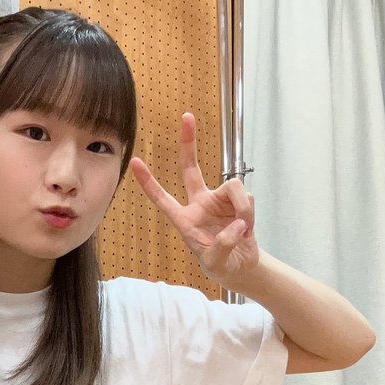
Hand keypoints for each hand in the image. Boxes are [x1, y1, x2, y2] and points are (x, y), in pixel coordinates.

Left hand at [130, 112, 260, 289]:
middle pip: (191, 168)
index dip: (149, 182)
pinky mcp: (240, 202)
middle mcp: (200, 204)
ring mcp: (220, 201)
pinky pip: (248, 199)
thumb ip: (222, 246)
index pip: (162, 198)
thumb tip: (235, 225)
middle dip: (189, 143)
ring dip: (243, 207)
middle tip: (187, 117)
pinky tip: (248, 229)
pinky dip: (250, 214)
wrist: (241, 267)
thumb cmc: (221, 265)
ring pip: (233, 187)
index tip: (134, 162)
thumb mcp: (216, 263)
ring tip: (244, 229)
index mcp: (185, 220)